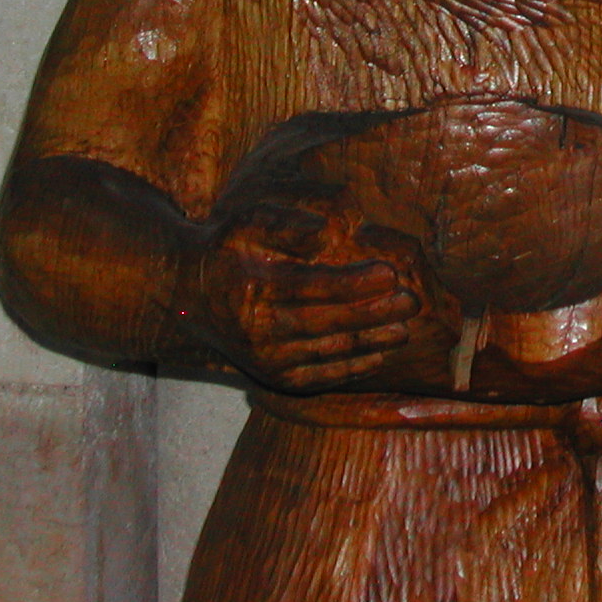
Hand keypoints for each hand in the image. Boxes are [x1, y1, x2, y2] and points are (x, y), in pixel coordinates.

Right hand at [172, 191, 422, 391]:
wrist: (189, 295)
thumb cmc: (228, 250)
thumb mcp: (248, 224)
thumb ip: (287, 226)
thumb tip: (329, 234)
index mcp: (253, 288)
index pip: (313, 287)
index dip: (354, 282)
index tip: (391, 272)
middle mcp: (257, 330)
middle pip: (326, 323)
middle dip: (374, 314)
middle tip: (412, 301)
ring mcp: (265, 360)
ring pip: (327, 353)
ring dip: (370, 343)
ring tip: (405, 329)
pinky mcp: (273, 378)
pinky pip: (319, 376)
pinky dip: (351, 368)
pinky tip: (379, 354)